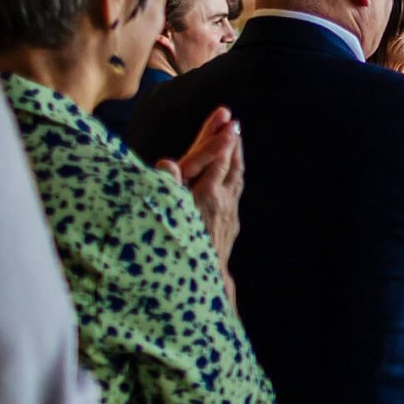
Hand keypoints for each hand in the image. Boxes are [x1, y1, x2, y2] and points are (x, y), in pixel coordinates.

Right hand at [159, 107, 242, 264]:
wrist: (202, 280)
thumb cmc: (178, 245)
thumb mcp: (169, 215)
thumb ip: (169, 187)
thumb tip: (167, 162)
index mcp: (207, 197)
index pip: (218, 163)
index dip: (222, 143)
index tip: (228, 124)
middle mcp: (223, 203)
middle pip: (232, 167)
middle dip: (232, 144)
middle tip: (233, 123)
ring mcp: (230, 213)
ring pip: (236, 180)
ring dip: (236, 158)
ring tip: (235, 139)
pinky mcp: (231, 224)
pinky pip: (234, 192)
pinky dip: (233, 176)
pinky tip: (232, 172)